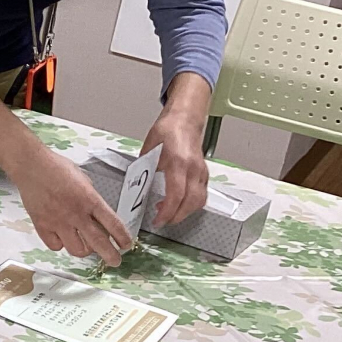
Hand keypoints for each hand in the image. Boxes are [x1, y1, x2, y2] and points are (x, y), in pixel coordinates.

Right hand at [9, 147, 132, 266]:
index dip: (123, 238)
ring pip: (77, 250)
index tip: (126, 245)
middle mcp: (76, 213)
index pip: (113, 224)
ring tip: (85, 247)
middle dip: (110, 255)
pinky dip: (60, 244)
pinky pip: (55, 246)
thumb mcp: (83, 180)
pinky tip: (61, 237)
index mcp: (90, 199)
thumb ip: (91, 199)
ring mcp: (58, 222)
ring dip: (84, 250)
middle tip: (115, 261)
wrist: (31, 166)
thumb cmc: (56, 168)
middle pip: (98, 242)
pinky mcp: (42, 226)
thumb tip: (96, 215)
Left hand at [143, 77, 211, 226]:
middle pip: (192, 202)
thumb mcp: (148, 150)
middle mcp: (193, 168)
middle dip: (177, 216)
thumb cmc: (167, 131)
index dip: (167, 212)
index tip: (157, 220)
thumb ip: (145, 170)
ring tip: (167, 213)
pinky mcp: (204, 173)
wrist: (184, 119)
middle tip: (162, 221)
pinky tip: (178, 203)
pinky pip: (202, 194)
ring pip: (200, 200)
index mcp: (178, 162)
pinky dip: (191, 203)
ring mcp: (201, 171)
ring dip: (185, 211)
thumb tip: (137, 189)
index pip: (176, 194)